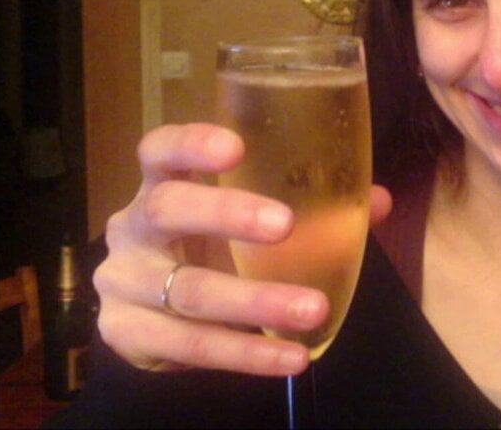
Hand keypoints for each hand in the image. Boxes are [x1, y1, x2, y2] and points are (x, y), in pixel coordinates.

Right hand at [93, 123, 391, 375]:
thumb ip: (313, 207)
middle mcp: (133, 225)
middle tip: (286, 225)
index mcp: (162, 183)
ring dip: (255, 301)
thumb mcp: (250, 221)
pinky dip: (247, 353)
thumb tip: (377, 200)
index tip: (236, 146)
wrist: (153, 314)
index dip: (192, 144)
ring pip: (188, 291)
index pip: (161, 149)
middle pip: (167, 209)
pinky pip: (190, 346)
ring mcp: (122, 281)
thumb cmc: (212, 246)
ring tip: (313, 308)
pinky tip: (292, 356)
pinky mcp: (125, 334)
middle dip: (226, 214)